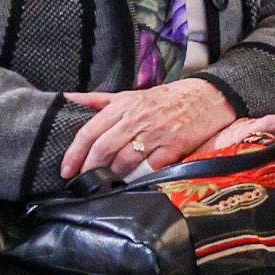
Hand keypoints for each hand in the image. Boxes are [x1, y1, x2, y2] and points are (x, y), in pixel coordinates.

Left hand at [60, 78, 238, 179]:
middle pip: (104, 149)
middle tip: (85, 180)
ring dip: (113, 174)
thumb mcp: (131, 94)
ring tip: (109, 180)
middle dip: (90, 168)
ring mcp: (156, 134)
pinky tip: (133, 179)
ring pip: (124, 161)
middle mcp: (137, 119)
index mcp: (123, 106)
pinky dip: (138, 176)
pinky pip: (149, 167)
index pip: (89, 132)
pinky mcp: (173, 147)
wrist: (207, 97)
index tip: (67, 170)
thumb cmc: (166, 98)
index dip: (74, 154)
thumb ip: (98, 99)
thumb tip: (68, 98)